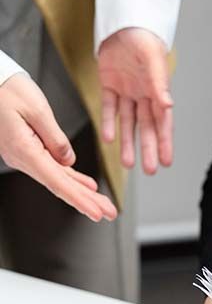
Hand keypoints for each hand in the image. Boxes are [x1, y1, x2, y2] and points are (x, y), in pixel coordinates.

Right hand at [0, 74, 116, 221]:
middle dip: (87, 201)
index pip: (58, 182)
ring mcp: (24, 155)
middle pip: (60, 185)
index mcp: (24, 150)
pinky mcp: (27, 149)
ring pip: (58, 179)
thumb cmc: (8, 90)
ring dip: (81, 192)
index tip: (97, 212)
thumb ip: (56, 138)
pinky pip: (52, 168)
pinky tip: (86, 186)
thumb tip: (69, 161)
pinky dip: (70, 177)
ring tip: (103, 204)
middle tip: (110, 212)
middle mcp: (22, 158)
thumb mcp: (37, 110)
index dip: (80, 199)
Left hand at [97, 27, 173, 173]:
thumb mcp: (154, 61)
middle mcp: (144, 95)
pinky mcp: (110, 85)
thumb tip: (169, 106)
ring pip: (128, 122)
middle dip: (148, 149)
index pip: (163, 122)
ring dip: (128, 142)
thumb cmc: (145, 40)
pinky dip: (108, 123)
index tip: (166, 161)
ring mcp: (127, 92)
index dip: (164, 142)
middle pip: (146, 127)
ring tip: (128, 164)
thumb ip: (160, 85)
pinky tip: (109, 139)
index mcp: (158, 91)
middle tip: (149, 170)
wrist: (125, 23)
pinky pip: (109, 108)